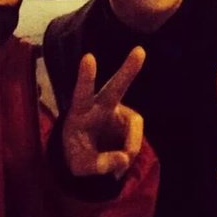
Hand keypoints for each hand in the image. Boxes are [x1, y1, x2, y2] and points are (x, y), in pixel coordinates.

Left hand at [62, 47, 144, 178]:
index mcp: (80, 110)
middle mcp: (100, 105)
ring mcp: (118, 111)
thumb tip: (123, 159)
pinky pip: (137, 138)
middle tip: (139, 51)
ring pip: (134, 123)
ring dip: (132, 145)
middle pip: (115, 87)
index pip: (81, 92)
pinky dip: (132, 152)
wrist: (86, 154)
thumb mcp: (79, 165)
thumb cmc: (77, 153)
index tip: (88, 57)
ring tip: (120, 165)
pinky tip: (122, 160)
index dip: (86, 76)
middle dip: (128, 70)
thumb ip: (97, 164)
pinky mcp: (130, 121)